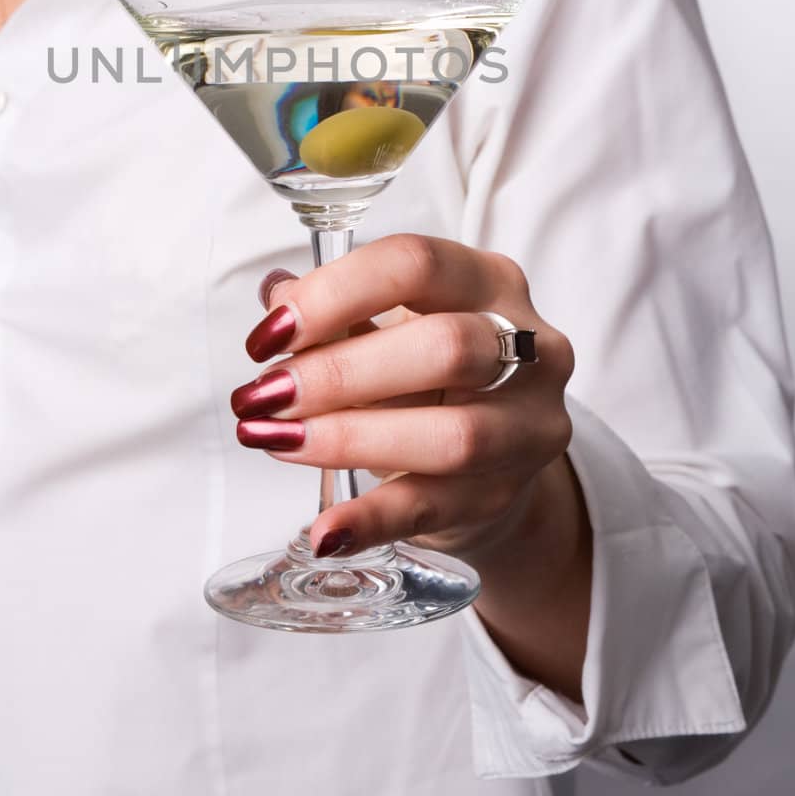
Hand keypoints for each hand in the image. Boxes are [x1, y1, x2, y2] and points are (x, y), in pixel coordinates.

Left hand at [230, 235, 575, 562]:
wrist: (488, 450)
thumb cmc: (427, 371)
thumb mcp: (388, 323)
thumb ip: (337, 309)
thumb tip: (277, 296)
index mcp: (488, 279)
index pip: (415, 265)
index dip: (334, 294)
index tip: (271, 332)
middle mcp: (528, 346)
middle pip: (443, 347)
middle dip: (340, 372)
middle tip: (266, 393)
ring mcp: (526, 425)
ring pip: (452, 436)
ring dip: (349, 439)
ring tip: (277, 438)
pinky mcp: (505, 493)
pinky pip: (435, 508)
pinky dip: (373, 520)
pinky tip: (325, 530)